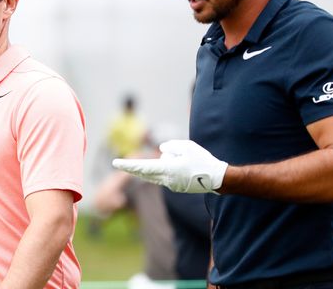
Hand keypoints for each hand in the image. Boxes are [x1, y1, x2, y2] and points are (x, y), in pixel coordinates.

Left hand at [112, 140, 227, 193]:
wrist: (217, 178)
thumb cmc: (202, 160)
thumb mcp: (187, 146)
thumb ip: (171, 147)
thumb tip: (162, 151)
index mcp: (168, 169)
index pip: (143, 167)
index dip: (128, 165)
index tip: (115, 163)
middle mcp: (167, 180)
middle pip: (147, 171)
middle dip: (137, 166)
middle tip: (123, 163)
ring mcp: (171, 185)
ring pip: (158, 171)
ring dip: (164, 164)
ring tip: (185, 162)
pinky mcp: (175, 187)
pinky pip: (166, 175)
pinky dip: (169, 169)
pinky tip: (184, 167)